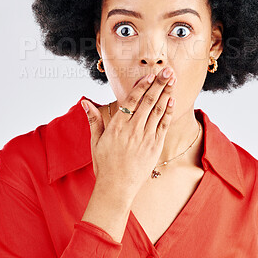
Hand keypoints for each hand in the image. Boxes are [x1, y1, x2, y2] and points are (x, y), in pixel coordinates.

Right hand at [81, 67, 176, 202]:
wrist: (116, 188)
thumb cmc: (104, 164)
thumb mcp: (96, 141)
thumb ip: (94, 119)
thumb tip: (85, 102)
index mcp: (117, 126)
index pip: (132, 101)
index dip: (141, 86)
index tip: (149, 75)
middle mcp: (132, 129)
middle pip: (148, 101)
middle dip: (158, 84)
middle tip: (167, 70)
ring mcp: (145, 138)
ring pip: (158, 110)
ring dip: (166, 93)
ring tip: (173, 79)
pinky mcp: (155, 146)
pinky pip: (164, 125)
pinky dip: (168, 111)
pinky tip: (172, 99)